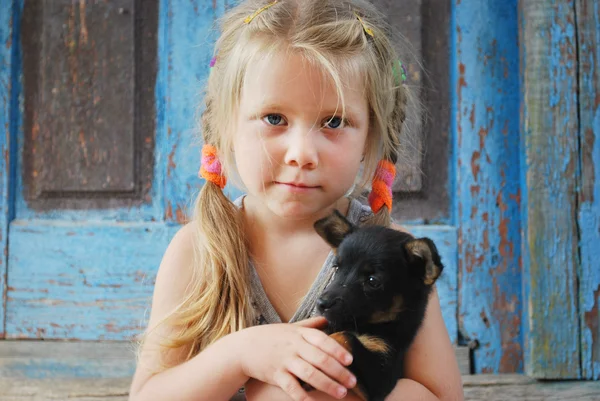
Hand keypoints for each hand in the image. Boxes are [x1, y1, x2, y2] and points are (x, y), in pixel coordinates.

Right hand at [237, 316, 356, 400]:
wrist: (243, 348)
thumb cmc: (269, 337)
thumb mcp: (289, 327)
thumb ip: (309, 325)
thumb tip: (327, 320)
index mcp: (299, 334)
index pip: (322, 340)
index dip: (337, 350)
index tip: (350, 360)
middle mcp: (293, 346)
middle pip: (320, 359)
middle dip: (339, 372)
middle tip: (352, 382)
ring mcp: (284, 361)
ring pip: (310, 374)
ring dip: (328, 384)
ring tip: (341, 393)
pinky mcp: (275, 375)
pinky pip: (292, 387)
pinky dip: (304, 396)